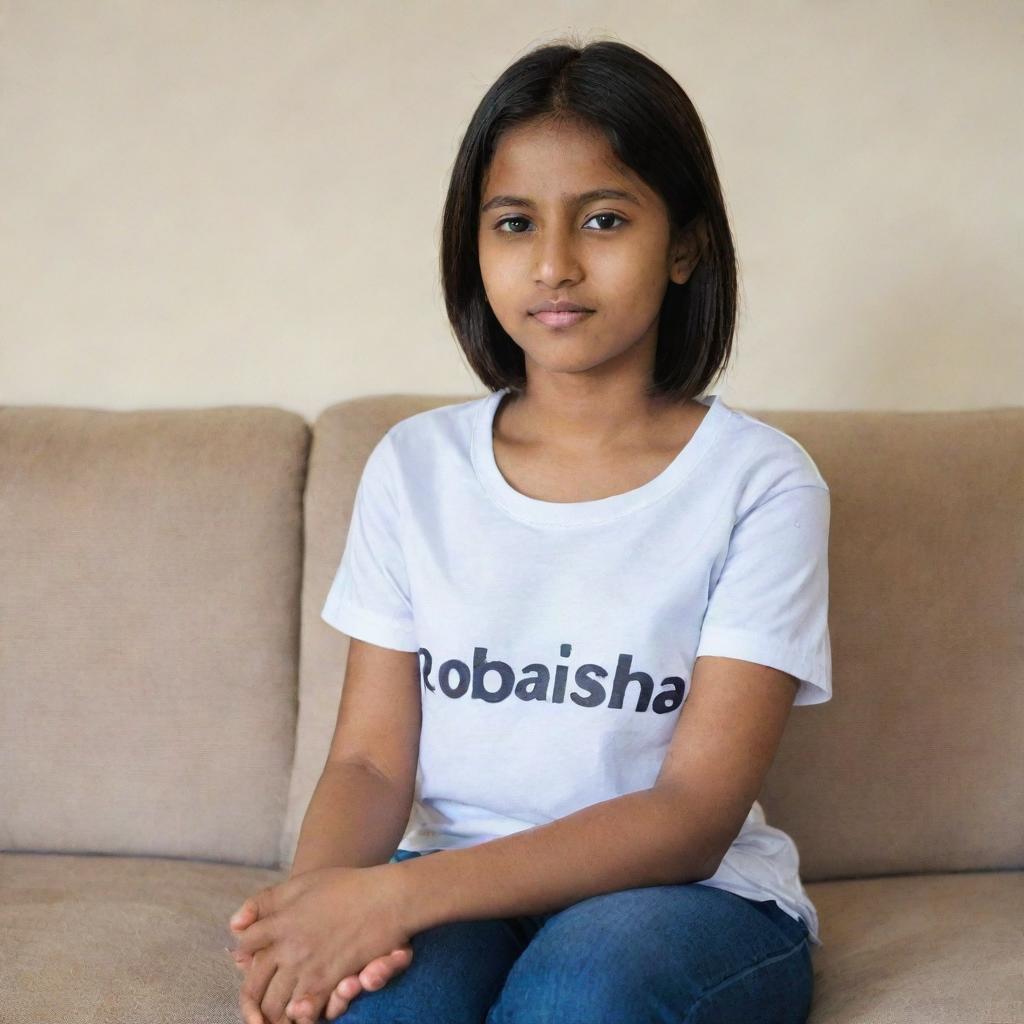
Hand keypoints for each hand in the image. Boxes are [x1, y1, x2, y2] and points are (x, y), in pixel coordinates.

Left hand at [227, 864, 411, 1023]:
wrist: (386, 896)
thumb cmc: (346, 885)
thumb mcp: (301, 884)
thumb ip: (266, 901)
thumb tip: (234, 925)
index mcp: (279, 923)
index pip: (246, 946)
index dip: (243, 956)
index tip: (246, 963)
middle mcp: (287, 948)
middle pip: (254, 986)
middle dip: (250, 1002)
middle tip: (252, 1012)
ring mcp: (307, 968)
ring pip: (275, 1005)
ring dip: (269, 1016)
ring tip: (267, 1021)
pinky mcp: (328, 982)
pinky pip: (304, 1011)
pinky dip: (298, 1017)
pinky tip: (297, 1015)